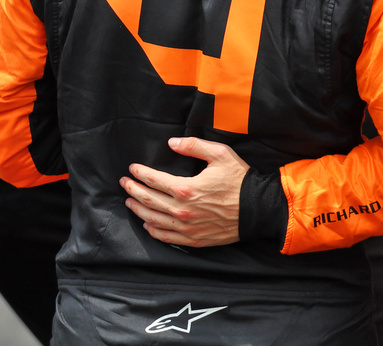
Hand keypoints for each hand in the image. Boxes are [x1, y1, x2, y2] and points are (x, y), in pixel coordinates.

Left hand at [120, 137, 248, 247]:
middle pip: (149, 200)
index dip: (140, 173)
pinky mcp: (193, 239)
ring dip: (138, 209)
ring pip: (153, 219)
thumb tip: (172, 143)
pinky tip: (147, 223)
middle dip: (133, 190)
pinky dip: (153, 229)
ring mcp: (186, 227)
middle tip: (124, 183)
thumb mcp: (220, 154)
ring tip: (130, 202)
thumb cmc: (240, 180)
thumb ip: (194, 146)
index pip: (154, 180)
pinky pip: (166, 236)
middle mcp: (182, 210)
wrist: (258, 209)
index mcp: (186, 188)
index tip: (132, 169)